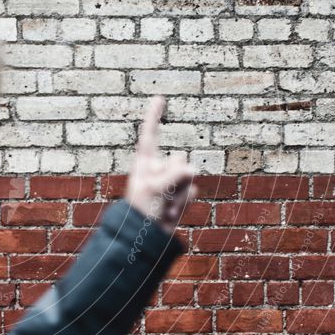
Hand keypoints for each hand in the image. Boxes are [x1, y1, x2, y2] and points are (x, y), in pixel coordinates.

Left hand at [126, 95, 198, 236]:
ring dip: (179, 194)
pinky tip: (170, 214)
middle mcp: (158, 168)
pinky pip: (192, 191)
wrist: (145, 237)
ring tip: (164, 207)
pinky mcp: (179, 194)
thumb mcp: (153, 189)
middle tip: (161, 196)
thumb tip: (192, 170)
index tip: (159, 97)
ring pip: (189, 177)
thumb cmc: (142, 211)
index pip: (150, 134)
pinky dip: (183, 203)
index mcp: (144, 162)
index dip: (154, 116)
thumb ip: (174, 175)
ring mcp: (170, 181)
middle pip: (180, 160)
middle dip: (175, 178)